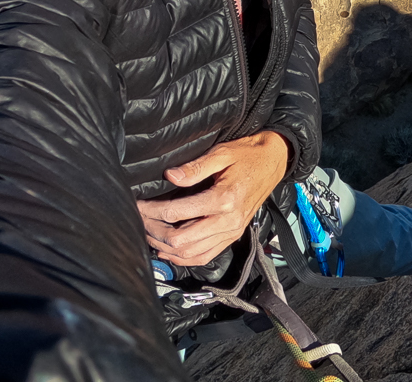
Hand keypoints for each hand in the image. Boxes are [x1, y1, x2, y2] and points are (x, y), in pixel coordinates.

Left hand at [135, 131, 289, 267]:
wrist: (274, 162)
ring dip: (166, 248)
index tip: (138, 204)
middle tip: (139, 219)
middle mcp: (228, 221)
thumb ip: (195, 167)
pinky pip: (205, 256)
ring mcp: (231, 232)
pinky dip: (184, 258)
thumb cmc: (248, 155)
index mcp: (224, 199)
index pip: (178, 213)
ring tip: (148, 234)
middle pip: (180, 239)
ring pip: (191, 253)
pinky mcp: (232, 236)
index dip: (152, 211)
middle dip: (154, 231)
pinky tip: (168, 251)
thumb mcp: (222, 153)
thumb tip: (170, 176)